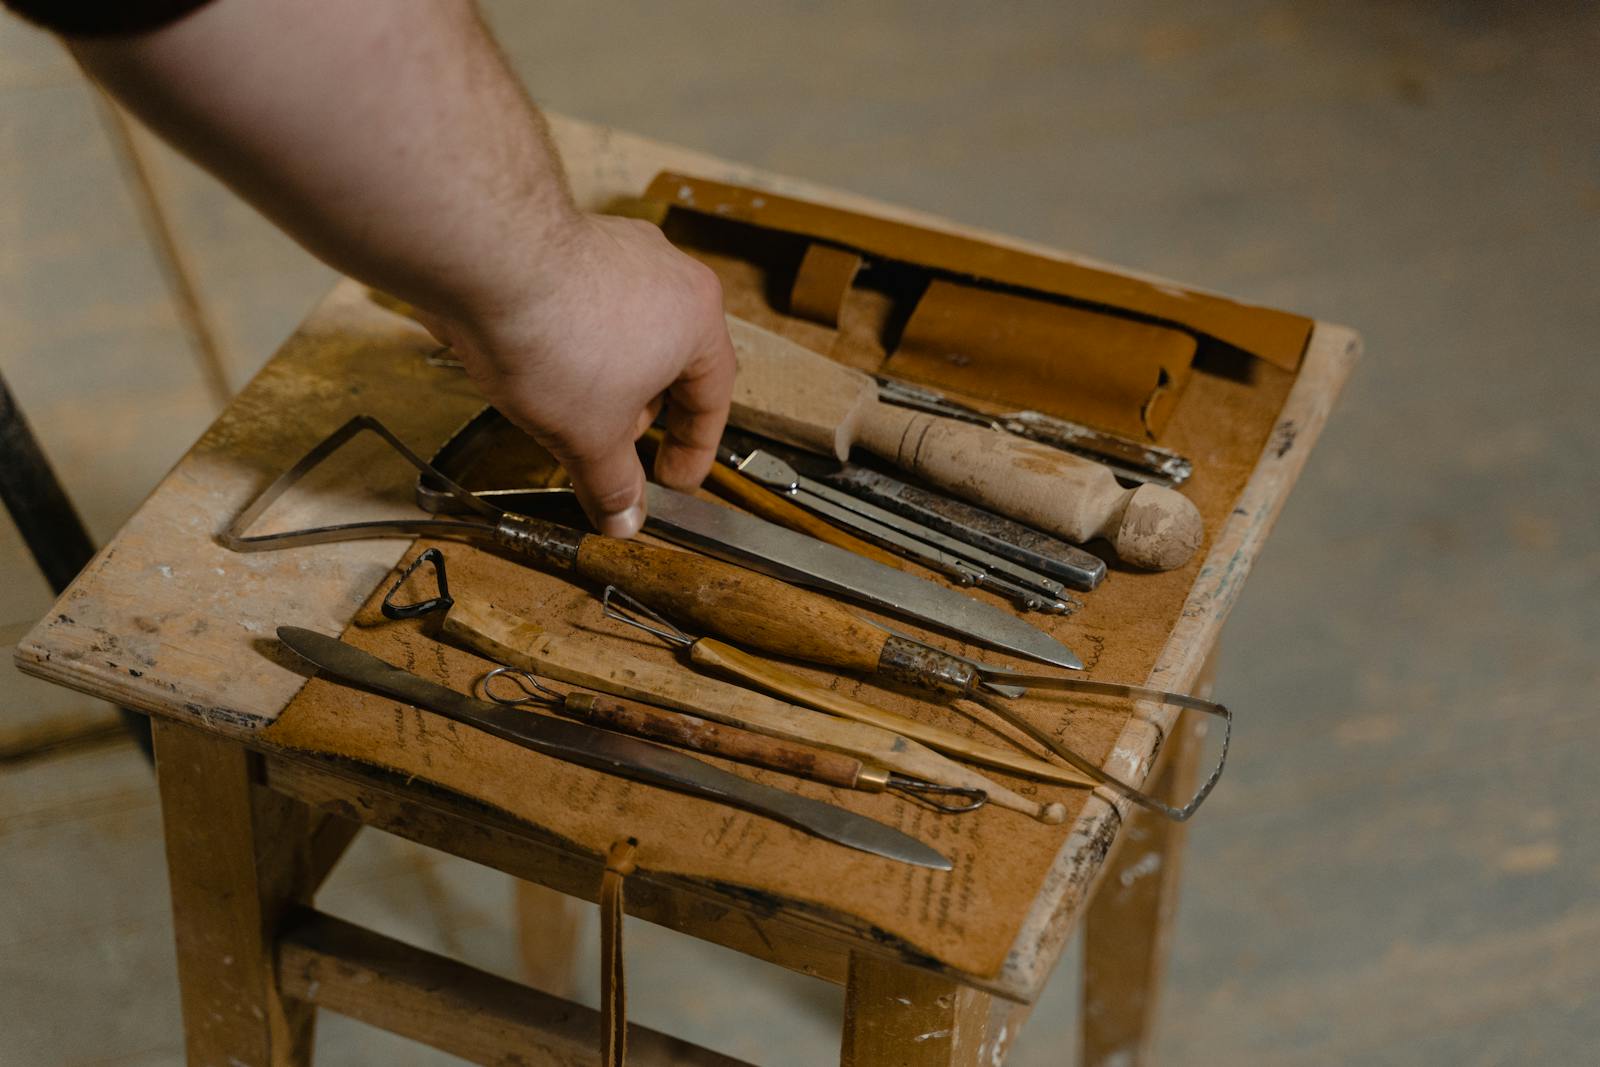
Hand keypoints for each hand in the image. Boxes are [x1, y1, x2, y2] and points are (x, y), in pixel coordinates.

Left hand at [418, 215, 735, 537]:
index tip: (671, 480)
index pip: (712, 399)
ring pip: (624, 334)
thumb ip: (613, 482)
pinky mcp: (570, 241)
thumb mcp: (590, 435)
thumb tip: (623, 518)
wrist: (485, 259)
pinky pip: (583, 307)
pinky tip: (533, 369)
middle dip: (640, 416)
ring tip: (563, 412)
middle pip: (669, 363)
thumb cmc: (556, 337)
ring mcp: (620, 249)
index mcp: (697, 319)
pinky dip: (570, 345)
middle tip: (609, 454)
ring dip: (603, 380)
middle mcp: (669, 275)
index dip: (693, 451)